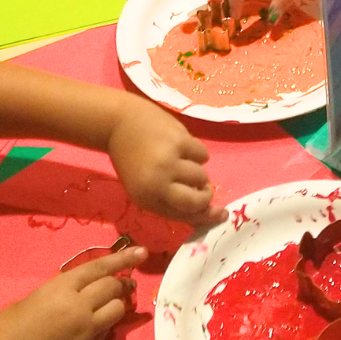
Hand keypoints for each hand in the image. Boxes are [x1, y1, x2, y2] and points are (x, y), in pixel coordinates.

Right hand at [0, 245, 146, 339]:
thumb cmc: (3, 333)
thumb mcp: (27, 301)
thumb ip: (54, 293)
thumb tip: (70, 294)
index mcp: (60, 289)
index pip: (99, 269)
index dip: (122, 258)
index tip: (142, 252)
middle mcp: (80, 308)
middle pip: (112, 288)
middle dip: (123, 281)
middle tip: (128, 279)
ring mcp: (86, 332)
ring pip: (116, 310)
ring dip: (118, 302)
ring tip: (115, 299)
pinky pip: (106, 330)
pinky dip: (106, 321)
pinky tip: (98, 320)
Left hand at [106, 97, 221, 225]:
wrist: (119, 122)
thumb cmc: (131, 160)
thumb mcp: (142, 188)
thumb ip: (171, 203)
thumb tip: (209, 213)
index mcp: (146, 198)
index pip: (183, 215)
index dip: (205, 217)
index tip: (221, 215)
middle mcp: (158, 182)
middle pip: (198, 199)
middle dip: (205, 196)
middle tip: (203, 188)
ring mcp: (170, 159)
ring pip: (203, 175)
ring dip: (198, 172)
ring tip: (184, 163)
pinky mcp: (180, 138)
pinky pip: (203, 154)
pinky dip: (197, 154)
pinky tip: (183, 148)